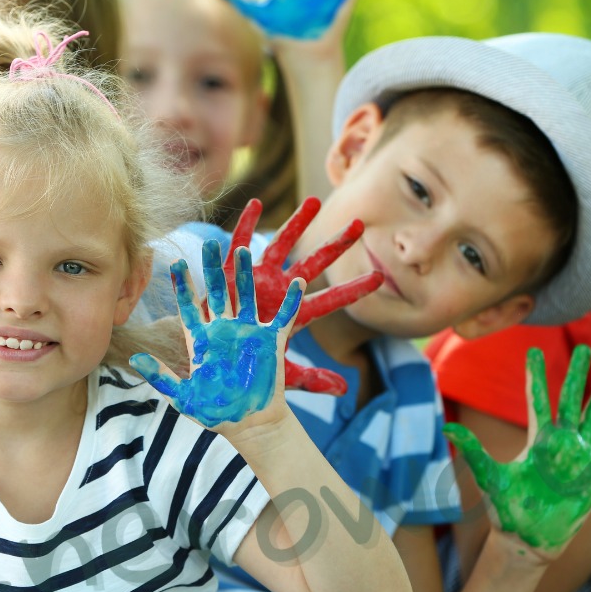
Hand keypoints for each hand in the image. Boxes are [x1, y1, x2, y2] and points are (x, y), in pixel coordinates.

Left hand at [132, 240, 301, 431]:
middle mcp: (224, 331)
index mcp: (202, 341)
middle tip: (211, 243)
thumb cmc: (215, 414)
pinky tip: (297, 283)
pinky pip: (283, 317)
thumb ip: (160, 376)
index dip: (183, 286)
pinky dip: (291, 301)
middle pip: (217, 292)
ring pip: (246, 296)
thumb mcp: (183, 397)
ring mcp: (248, 334)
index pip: (189, 306)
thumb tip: (134, 358)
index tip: (175, 262)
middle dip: (213, 268)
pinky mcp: (271, 342)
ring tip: (243, 252)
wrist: (250, 426)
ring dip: (245, 275)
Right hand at [221, 197, 380, 395]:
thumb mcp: (281, 374)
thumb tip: (346, 390)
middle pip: (313, 263)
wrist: (209, 359)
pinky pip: (239, 244)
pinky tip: (255, 203)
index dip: (355, 289)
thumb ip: (311, 380)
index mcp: (294, 313)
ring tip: (314, 201)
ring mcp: (258, 278)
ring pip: (281, 244)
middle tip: (360, 224)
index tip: (381, 278)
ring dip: (297, 224)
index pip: (331, 300)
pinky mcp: (232, 273)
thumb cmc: (244, 365)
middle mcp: (280, 290)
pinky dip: (246, 225)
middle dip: (337, 245)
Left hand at [444, 346, 590, 554]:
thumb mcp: (489, 477)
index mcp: (537, 440)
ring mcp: (579, 460)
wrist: (527, 541)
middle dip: (577, 373)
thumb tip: (446, 425)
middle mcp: (560, 444)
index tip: (533, 350)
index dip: (536, 375)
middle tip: (581, 345)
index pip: (538, 399)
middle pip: (571, 400)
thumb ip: (472, 450)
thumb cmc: (506, 510)